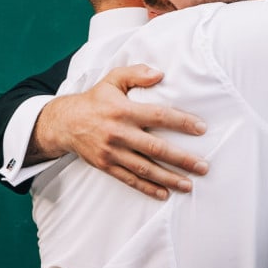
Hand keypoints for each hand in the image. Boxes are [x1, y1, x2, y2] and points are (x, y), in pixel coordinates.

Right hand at [29, 64, 208, 199]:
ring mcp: (112, 152)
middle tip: (203, 167)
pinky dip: (147, 188)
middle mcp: (118, 133)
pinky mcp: (106, 166)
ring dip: (168, 178)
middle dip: (181, 159)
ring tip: (189, 185)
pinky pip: (129, 179)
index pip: (158, 115)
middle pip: (155, 148)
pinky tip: (164, 194)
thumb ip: (136, 73)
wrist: (64, 123)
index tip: (201, 128)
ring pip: (144, 168)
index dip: (180, 122)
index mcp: (123, 110)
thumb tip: (160, 74)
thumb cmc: (95, 100)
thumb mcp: (112, 80)